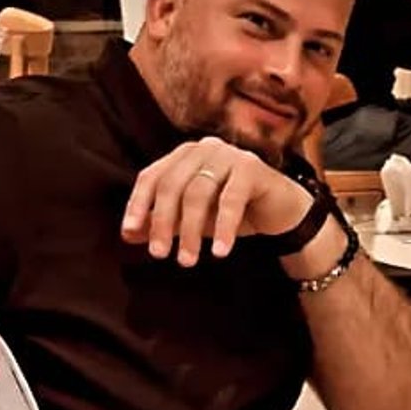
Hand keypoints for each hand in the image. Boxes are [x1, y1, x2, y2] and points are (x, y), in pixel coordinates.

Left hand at [122, 137, 313, 266]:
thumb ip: (164, 223)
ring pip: (198, 193)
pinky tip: (219, 252)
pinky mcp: (252, 168)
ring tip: (187, 261)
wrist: (282, 213)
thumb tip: (128, 235)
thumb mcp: (194, 220)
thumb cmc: (235, 213)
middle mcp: (204, 148)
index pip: (152, 176)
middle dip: (163, 223)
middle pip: (172, 185)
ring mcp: (229, 154)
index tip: (130, 233)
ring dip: (190, 231)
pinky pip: (230, 200)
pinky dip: (222, 228)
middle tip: (160, 255)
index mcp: (184, 155)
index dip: (138, 204)